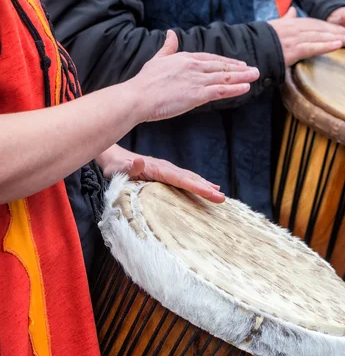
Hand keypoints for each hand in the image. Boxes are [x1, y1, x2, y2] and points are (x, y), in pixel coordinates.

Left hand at [97, 145, 224, 202]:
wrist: (113, 157)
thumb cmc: (114, 166)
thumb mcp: (118, 168)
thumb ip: (130, 167)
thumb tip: (139, 161)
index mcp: (157, 169)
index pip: (181, 179)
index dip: (196, 186)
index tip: (210, 192)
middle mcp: (166, 168)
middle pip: (190, 178)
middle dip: (206, 188)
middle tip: (222, 198)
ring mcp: (167, 170)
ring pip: (190, 178)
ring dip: (205, 186)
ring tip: (219, 194)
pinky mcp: (166, 173)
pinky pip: (185, 179)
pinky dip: (198, 183)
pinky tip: (207, 187)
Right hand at [126, 30, 259, 122]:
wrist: (138, 97)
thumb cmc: (145, 82)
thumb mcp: (157, 59)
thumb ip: (167, 48)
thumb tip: (170, 34)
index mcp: (185, 58)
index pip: (211, 58)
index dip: (226, 61)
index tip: (237, 63)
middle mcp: (193, 67)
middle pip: (222, 66)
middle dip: (239, 68)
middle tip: (254, 70)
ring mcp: (197, 80)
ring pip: (225, 77)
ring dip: (242, 77)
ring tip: (255, 76)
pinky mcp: (197, 95)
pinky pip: (221, 90)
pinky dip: (235, 88)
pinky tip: (246, 87)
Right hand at [268, 7, 344, 66]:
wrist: (249, 49)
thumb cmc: (261, 40)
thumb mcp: (275, 26)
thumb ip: (285, 19)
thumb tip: (291, 12)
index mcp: (292, 24)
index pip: (315, 24)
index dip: (330, 27)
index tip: (343, 29)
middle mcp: (295, 29)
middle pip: (320, 29)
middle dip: (337, 31)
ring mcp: (294, 39)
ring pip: (319, 36)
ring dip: (336, 37)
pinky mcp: (292, 50)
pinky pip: (312, 47)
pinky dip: (326, 46)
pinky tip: (337, 45)